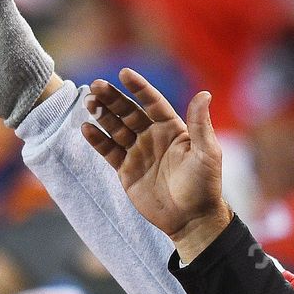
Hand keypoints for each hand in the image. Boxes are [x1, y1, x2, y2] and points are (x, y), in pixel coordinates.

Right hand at [83, 68, 230, 257]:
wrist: (191, 219)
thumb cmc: (204, 185)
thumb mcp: (207, 153)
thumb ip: (200, 124)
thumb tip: (205, 93)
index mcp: (172, 128)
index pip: (152, 102)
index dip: (139, 88)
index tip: (124, 73)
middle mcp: (153, 136)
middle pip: (129, 111)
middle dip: (113, 98)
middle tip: (96, 86)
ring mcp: (138, 152)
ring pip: (116, 128)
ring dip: (102, 114)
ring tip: (89, 103)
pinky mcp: (126, 169)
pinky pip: (109, 150)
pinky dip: (98, 140)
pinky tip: (86, 128)